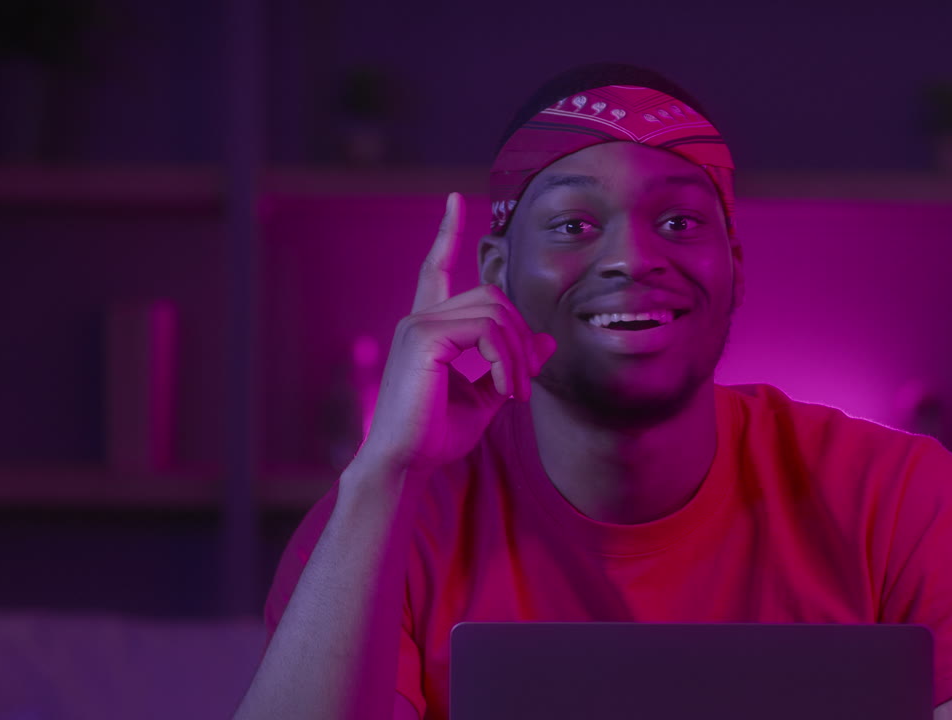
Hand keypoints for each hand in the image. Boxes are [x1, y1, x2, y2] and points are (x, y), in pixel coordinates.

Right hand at [351, 192, 555, 478]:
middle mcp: (419, 320)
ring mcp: (418, 326)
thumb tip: (546, 341)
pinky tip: (503, 389)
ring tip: (516, 392)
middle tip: (524, 384)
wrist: (404, 465)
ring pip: (494, 312)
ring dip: (518, 353)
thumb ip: (511, 364)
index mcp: (427, 328)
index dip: (446, 235)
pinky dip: (505, 360)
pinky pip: (486, 331)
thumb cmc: (436, 437)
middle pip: (491, 296)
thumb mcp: (484, 398)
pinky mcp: (424, 339)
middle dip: (521, 335)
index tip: (454, 200)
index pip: (436, 269)